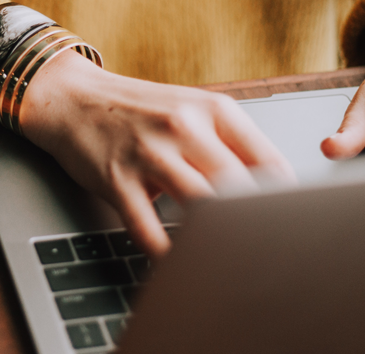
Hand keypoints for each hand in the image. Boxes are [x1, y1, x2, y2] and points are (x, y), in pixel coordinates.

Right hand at [20, 52, 294, 257]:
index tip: (291, 225)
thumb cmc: (139, 111)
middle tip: (266, 253)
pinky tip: (176, 263)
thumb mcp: (191, 111)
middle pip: (237, 186)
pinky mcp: (116, 179)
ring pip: (199, 206)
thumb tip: (274, 190)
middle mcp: (184, 127)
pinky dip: (164, 252)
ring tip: (227, 264)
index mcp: (213, 110)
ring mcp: (149, 153)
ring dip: (214, 239)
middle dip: (255, 224)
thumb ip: (230, 144)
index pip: (267, 160)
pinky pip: (147, 227)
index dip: (285, 200)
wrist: (73, 99)